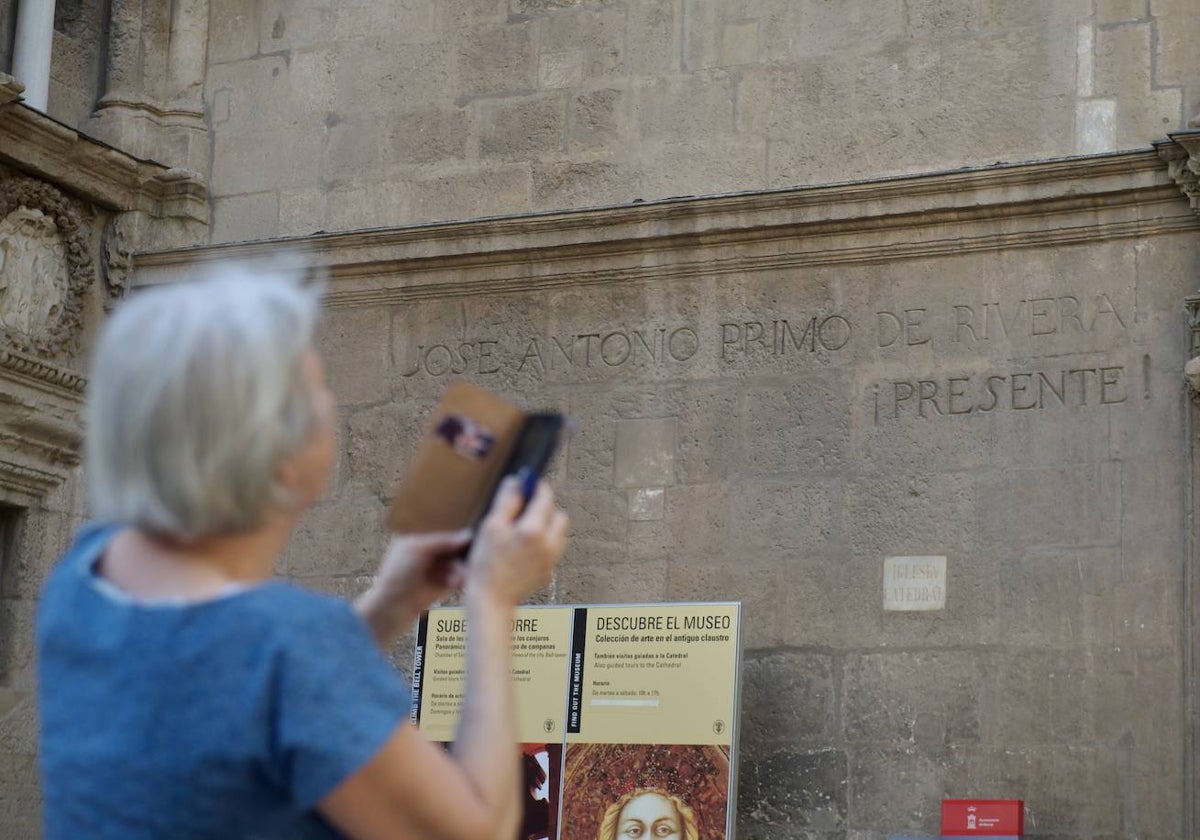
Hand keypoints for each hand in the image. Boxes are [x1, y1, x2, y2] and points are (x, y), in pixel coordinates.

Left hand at [355, 530, 470, 646]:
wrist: (392, 608)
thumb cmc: (397, 575)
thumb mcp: (418, 549)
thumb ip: (443, 541)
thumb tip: (469, 535)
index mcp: (418, 536)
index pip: (443, 527)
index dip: (457, 528)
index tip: (472, 530)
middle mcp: (429, 550)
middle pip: (454, 545)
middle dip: (463, 550)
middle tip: (474, 554)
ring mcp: (437, 567)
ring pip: (458, 561)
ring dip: (462, 568)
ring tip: (462, 575)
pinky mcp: (444, 583)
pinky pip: (458, 577)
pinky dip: (460, 579)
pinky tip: (458, 582)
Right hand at [466, 475, 568, 606]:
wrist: (491, 600)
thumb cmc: (487, 566)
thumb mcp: (491, 527)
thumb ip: (507, 502)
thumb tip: (516, 483)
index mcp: (534, 530)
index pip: (545, 498)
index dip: (537, 487)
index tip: (530, 483)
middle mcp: (548, 544)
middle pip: (558, 514)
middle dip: (545, 507)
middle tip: (526, 507)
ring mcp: (551, 559)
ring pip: (559, 532)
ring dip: (547, 525)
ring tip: (526, 527)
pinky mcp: (548, 571)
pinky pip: (553, 549)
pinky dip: (544, 542)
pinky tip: (525, 547)